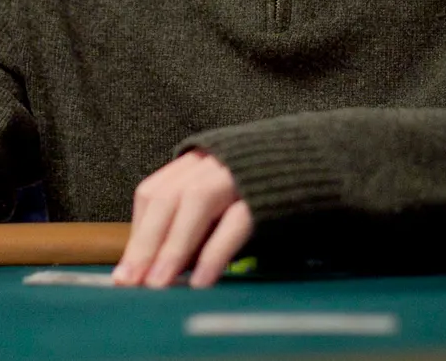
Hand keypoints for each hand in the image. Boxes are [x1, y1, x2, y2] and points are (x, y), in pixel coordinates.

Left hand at [112, 150, 252, 288]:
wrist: (319, 159)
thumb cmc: (262, 186)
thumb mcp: (220, 194)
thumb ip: (191, 219)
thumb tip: (155, 263)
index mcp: (195, 161)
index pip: (154, 193)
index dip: (139, 232)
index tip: (126, 270)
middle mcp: (211, 161)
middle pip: (167, 199)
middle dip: (146, 244)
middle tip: (131, 283)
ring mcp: (238, 173)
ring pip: (194, 204)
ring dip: (173, 249)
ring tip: (159, 285)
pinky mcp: (266, 193)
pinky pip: (235, 222)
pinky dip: (215, 252)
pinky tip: (202, 280)